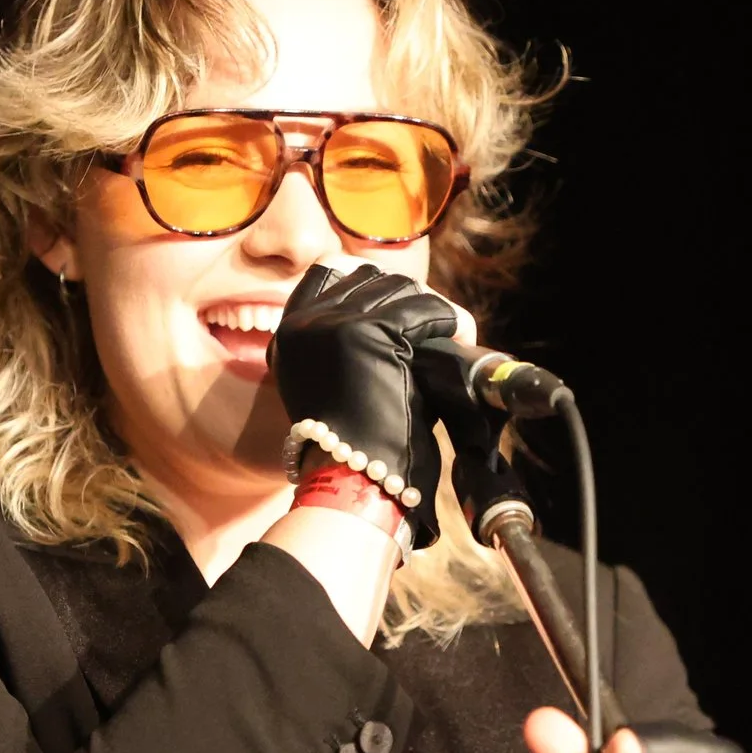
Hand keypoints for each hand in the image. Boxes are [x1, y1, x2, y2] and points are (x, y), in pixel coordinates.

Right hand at [269, 262, 461, 547]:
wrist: (353, 483)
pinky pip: (425, 310)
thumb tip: (404, 303)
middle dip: (410, 299)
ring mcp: (333, 323)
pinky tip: (460, 338)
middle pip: (373, 278)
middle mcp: (305, 321)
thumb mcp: (335, 381)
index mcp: (290, 331)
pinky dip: (450, 321)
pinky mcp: (367, 333)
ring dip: (433, 311)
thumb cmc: (356, 444)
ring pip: (402, 289)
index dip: (374, 286)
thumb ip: (350, 339)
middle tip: (436, 327)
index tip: (402, 311)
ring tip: (452, 336)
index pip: (331, 270)